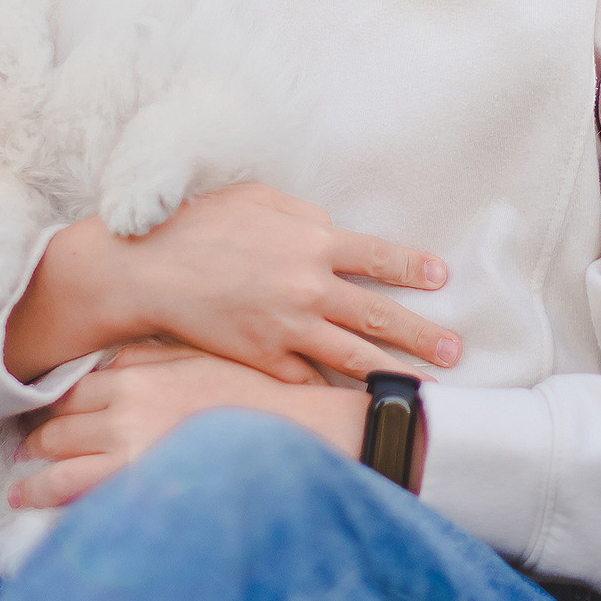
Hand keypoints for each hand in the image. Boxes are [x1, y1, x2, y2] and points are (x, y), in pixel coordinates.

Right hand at [4, 184, 458, 384]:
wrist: (145, 270)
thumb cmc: (197, 225)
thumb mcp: (257, 198)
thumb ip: (303, 214)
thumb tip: (331, 228)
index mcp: (312, 242)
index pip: (379, 258)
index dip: (414, 269)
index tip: (440, 278)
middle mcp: (308, 288)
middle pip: (378, 316)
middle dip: (422, 335)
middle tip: (455, 349)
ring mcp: (287, 330)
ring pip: (354, 357)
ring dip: (393, 372)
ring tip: (425, 387)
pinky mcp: (263, 360)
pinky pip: (308, 380)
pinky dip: (332, 390)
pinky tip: (355, 402)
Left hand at [11, 341, 365, 508]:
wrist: (294, 433)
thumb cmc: (254, 393)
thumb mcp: (201, 356)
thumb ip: (150, 357)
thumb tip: (107, 363)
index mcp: (136, 376)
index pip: (74, 390)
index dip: (55, 403)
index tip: (45, 412)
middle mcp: (123, 412)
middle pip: (60, 426)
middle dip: (40, 439)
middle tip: (28, 447)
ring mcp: (129, 454)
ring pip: (60, 465)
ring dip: (36, 476)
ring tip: (24, 486)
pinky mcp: (139, 490)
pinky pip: (81, 496)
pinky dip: (52, 497)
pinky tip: (37, 502)